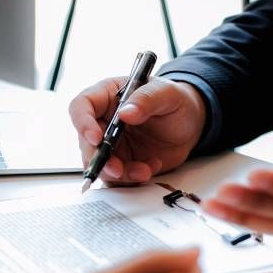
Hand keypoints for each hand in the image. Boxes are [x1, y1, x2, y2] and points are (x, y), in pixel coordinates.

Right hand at [69, 75, 205, 184]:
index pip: (82, 106)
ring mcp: (112, 145)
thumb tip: (126, 112)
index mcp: (107, 96)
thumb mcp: (167, 93)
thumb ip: (147, 99)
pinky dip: (131, 179)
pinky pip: (117, 178)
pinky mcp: (122, 163)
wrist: (190, 124)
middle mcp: (104, 121)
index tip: (96, 138)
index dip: (83, 123)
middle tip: (117, 169)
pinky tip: (150, 169)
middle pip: (86, 142)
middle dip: (100, 159)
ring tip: (144, 170)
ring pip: (100, 164)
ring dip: (119, 173)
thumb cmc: (175, 101)